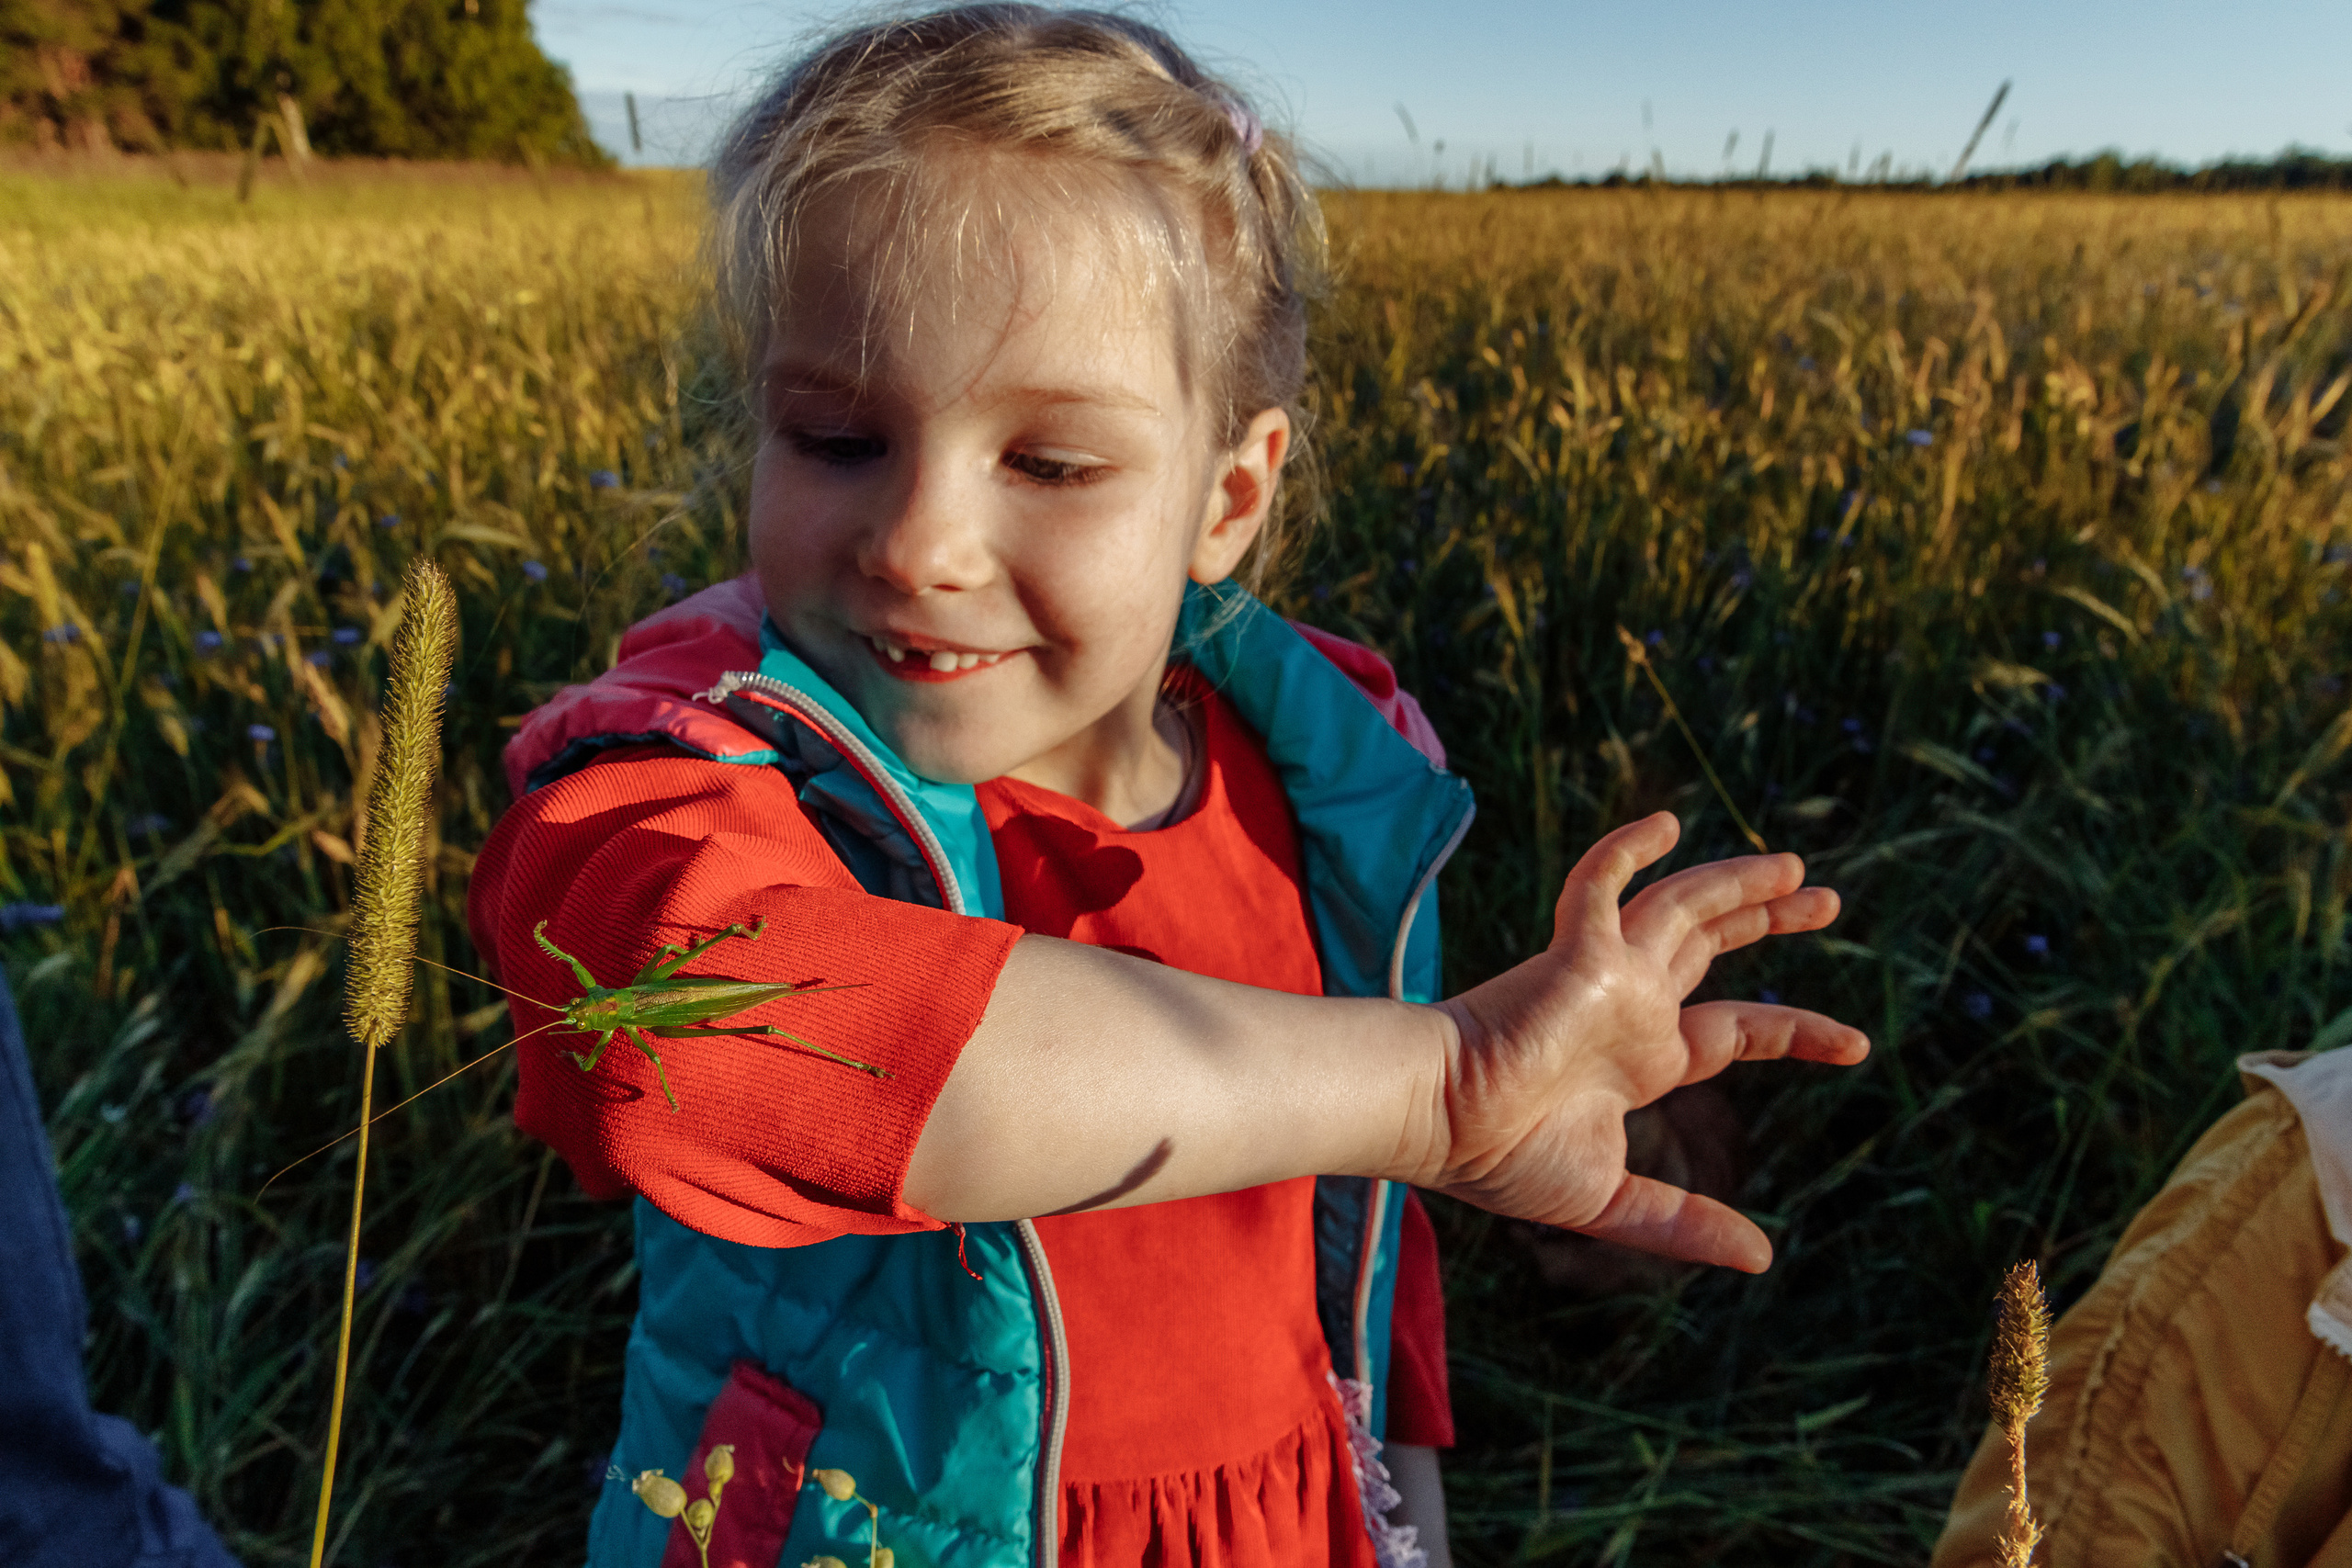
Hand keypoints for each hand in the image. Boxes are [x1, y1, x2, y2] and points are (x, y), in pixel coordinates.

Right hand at [1419, 812, 1867, 1272]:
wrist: (1436, 1121)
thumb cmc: (1501, 1159)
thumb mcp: (1611, 1199)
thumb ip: (1683, 1221)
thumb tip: (1763, 1260)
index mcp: (1642, 1058)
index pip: (1736, 1031)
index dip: (1798, 1032)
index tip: (1856, 1045)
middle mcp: (1632, 1006)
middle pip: (1714, 945)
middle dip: (1770, 919)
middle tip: (1827, 898)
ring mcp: (1606, 974)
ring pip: (1682, 906)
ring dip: (1736, 882)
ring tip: (1796, 864)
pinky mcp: (1575, 952)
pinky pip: (1601, 883)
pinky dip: (1628, 850)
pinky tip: (1666, 824)